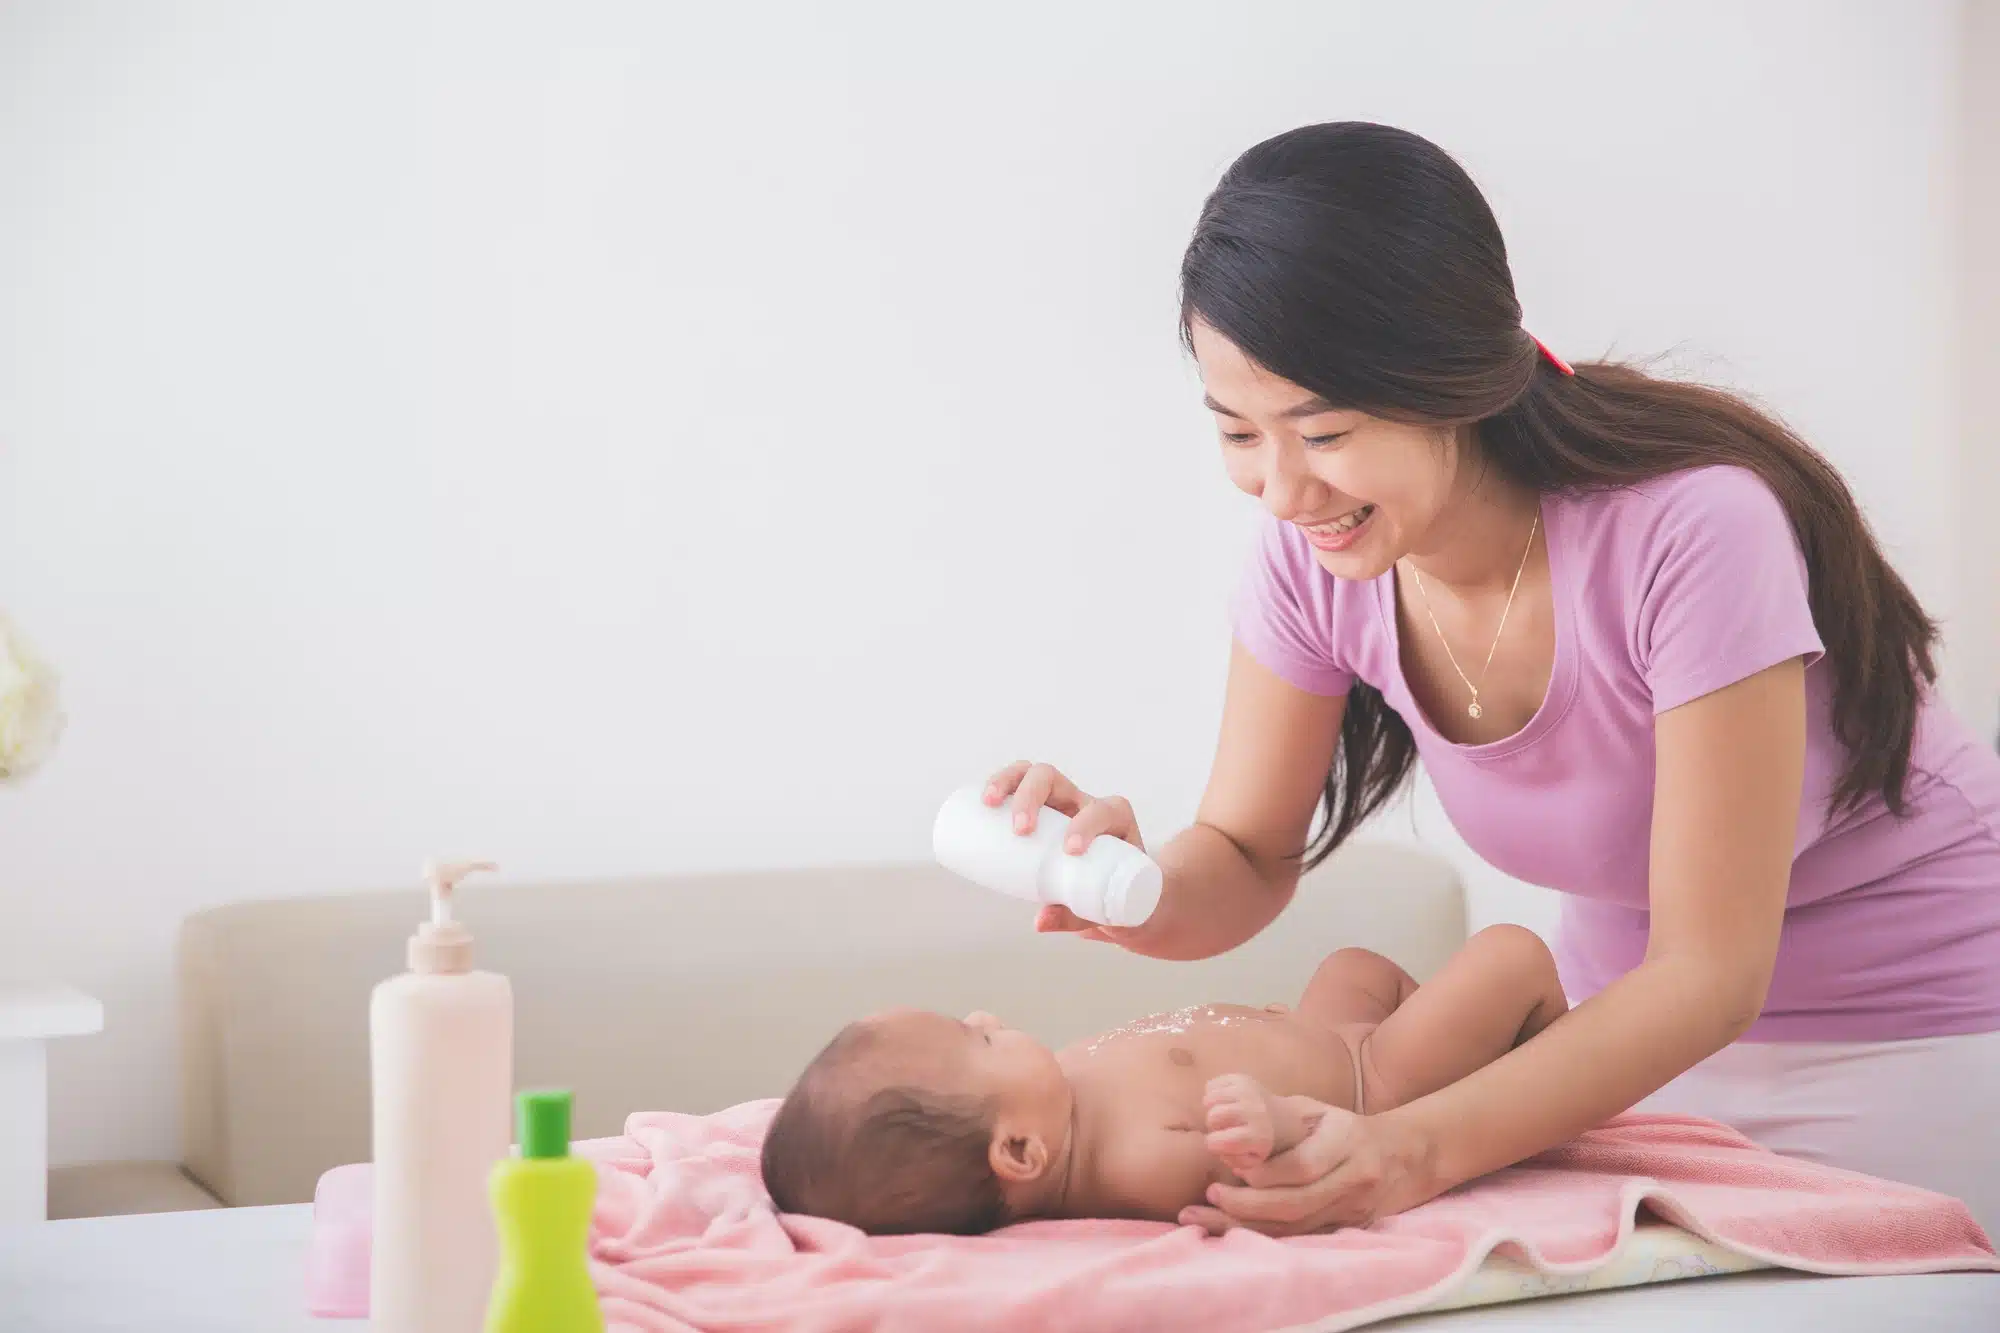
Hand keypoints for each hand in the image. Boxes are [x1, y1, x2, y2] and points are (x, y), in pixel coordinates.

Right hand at [982, 760, 1145, 945]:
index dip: (1086, 823)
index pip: (1102, 810)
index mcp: (1114, 821)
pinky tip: (981, 801)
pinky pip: (1016, 787)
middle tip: (1020, 830)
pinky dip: (998, 787)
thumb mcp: (1104, 913)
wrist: (1114, 896)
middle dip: (1033, 796)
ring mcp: (1057, 804)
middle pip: (1055, 779)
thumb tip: (1040, 921)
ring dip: (1007, 782)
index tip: (1069, 851)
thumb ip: (1075, 918)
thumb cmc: (1115, 901)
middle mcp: (1083, 804)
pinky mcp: (1037, 812)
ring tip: (988, 803)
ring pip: (1031, 774)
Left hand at [1176, 1103, 1442, 1235]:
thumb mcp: (1318, 1111)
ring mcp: (1352, 1209)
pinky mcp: (1346, 1229)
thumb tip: (1223, 1119)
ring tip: (1205, 1217)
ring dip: (1246, 1225)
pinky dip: (1262, 1235)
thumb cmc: (1345, 1128)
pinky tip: (1230, 1230)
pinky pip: (1300, 1237)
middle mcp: (1354, 1179)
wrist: (1404, 1157)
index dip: (1263, 1172)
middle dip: (1246, 1205)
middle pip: (1296, 1204)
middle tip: (1210, 1196)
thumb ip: (1278, 1116)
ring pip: (1295, 1227)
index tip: (1228, 1166)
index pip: (1303, 1166)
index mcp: (1347, 1141)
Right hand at [1202, 1074, 1276, 1177]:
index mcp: (1258, 1137)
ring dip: (1211, 1109)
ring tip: (1223, 1115)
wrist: (1284, 1120)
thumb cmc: (1263, 1145)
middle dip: (1213, 1126)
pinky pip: (1211, 1085)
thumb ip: (1231, 1160)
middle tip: (1223, 1128)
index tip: (1220, 1144)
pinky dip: (1213, 1094)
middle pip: (1212, 1117)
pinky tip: (1225, 1102)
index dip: (1213, 1145)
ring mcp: (1248, 1091)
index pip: (1216, 1141)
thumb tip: (1217, 1146)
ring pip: (1209, 1099)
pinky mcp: (1242, 1078)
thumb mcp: (1252, 1162)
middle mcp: (1254, 1111)